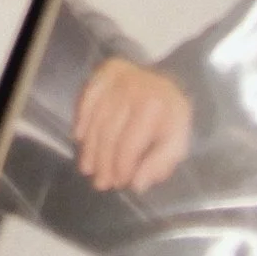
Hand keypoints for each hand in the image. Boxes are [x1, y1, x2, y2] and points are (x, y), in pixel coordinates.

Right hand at [75, 59, 191, 193]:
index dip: (120, 166)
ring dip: (90, 147)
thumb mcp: (177, 143)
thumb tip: (137, 185)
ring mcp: (117, 78)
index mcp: (154, 109)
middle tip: (99, 182)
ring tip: (87, 167)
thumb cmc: (172, 117)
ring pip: (96, 118)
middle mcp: (133, 90)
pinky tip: (79, 138)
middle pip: (109, 132)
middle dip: (102, 161)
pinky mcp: (105, 70)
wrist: (172, 79)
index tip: (117, 184)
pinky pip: (87, 96)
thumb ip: (159, 165)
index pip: (129, 143)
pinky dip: (81, 118)